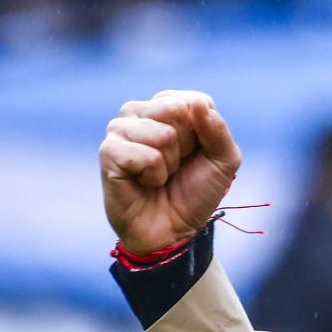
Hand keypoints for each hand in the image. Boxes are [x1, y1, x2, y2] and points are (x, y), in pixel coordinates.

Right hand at [99, 90, 241, 254]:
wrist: (173, 231)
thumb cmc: (195, 193)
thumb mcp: (223, 161)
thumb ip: (218, 129)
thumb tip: (197, 103)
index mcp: (167, 107)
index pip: (195, 100)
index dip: (204, 134)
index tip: (194, 153)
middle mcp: (140, 112)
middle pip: (175, 110)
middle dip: (186, 145)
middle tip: (175, 166)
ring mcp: (120, 130)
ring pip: (162, 133)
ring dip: (170, 163)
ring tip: (159, 176)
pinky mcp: (109, 152)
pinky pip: (146, 155)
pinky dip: (154, 175)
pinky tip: (144, 183)